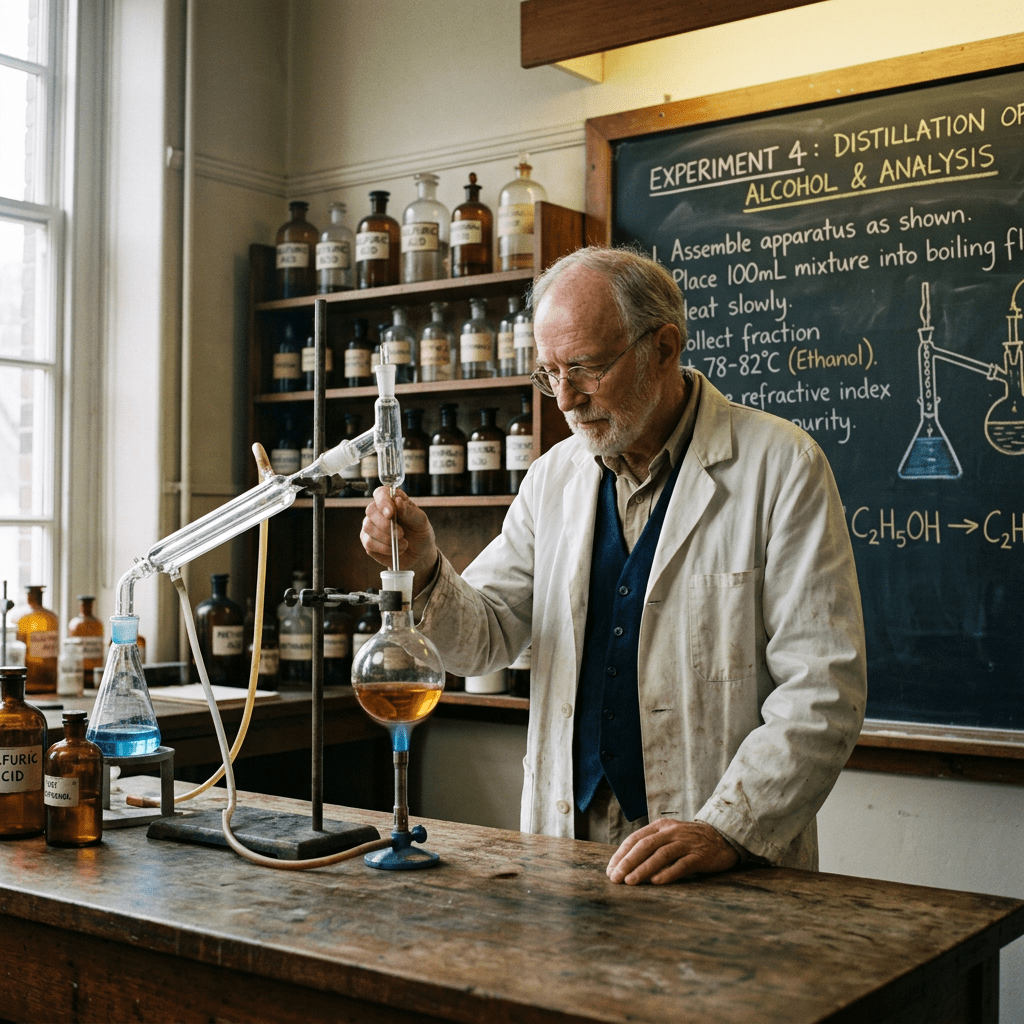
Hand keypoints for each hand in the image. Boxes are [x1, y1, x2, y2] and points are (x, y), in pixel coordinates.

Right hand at [360, 486, 438, 585]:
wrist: (419, 552)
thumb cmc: (420, 532)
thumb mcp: (421, 521)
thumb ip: (409, 511)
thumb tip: (397, 500)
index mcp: (392, 500)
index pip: (380, 493)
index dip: (383, 502)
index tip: (391, 513)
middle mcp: (378, 511)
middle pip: (370, 511)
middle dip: (385, 524)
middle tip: (401, 534)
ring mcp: (370, 526)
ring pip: (368, 528)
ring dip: (387, 538)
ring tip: (404, 544)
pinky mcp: (368, 542)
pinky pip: (369, 544)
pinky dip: (384, 548)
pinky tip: (395, 549)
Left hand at [606, 819, 739, 884]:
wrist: (723, 838)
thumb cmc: (690, 841)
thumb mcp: (669, 837)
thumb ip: (652, 846)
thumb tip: (626, 865)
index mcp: (661, 826)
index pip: (635, 839)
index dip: (621, 854)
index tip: (610, 870)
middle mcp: (671, 832)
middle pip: (645, 845)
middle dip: (628, 862)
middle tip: (615, 878)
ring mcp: (686, 843)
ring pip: (661, 854)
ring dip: (643, 868)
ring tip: (630, 882)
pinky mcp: (700, 856)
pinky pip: (682, 864)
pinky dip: (668, 873)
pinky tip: (656, 882)